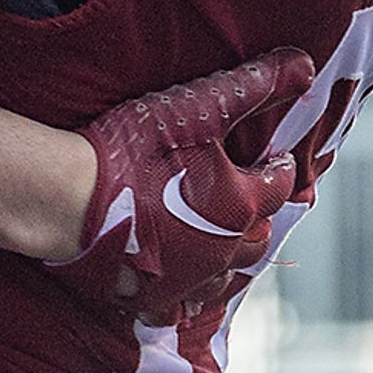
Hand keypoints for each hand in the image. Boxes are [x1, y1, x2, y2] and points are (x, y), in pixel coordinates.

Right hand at [50, 49, 313, 320]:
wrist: (67, 199)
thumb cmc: (133, 150)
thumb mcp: (200, 106)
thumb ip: (256, 84)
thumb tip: (305, 64)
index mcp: (240, 204)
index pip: (279, 184)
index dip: (279, 167)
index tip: (275, 158)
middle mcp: (222, 249)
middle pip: (258, 240)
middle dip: (258, 219)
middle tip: (249, 204)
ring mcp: (186, 280)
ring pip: (222, 280)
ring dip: (226, 261)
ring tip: (217, 245)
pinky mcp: (148, 299)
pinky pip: (175, 308)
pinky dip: (182, 297)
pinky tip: (174, 285)